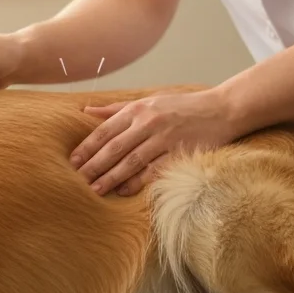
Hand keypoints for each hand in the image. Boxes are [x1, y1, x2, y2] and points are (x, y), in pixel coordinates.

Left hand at [70, 90, 243, 196]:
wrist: (221, 110)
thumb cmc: (181, 107)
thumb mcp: (148, 101)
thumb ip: (117, 109)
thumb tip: (86, 111)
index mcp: (138, 110)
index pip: (105, 130)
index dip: (87, 147)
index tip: (72, 161)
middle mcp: (149, 123)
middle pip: (114, 147)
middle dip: (93, 165)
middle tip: (76, 180)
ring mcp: (165, 139)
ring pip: (131, 161)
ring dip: (111, 177)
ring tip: (94, 190)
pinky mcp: (180, 153)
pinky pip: (154, 170)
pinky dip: (138, 182)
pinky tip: (123, 191)